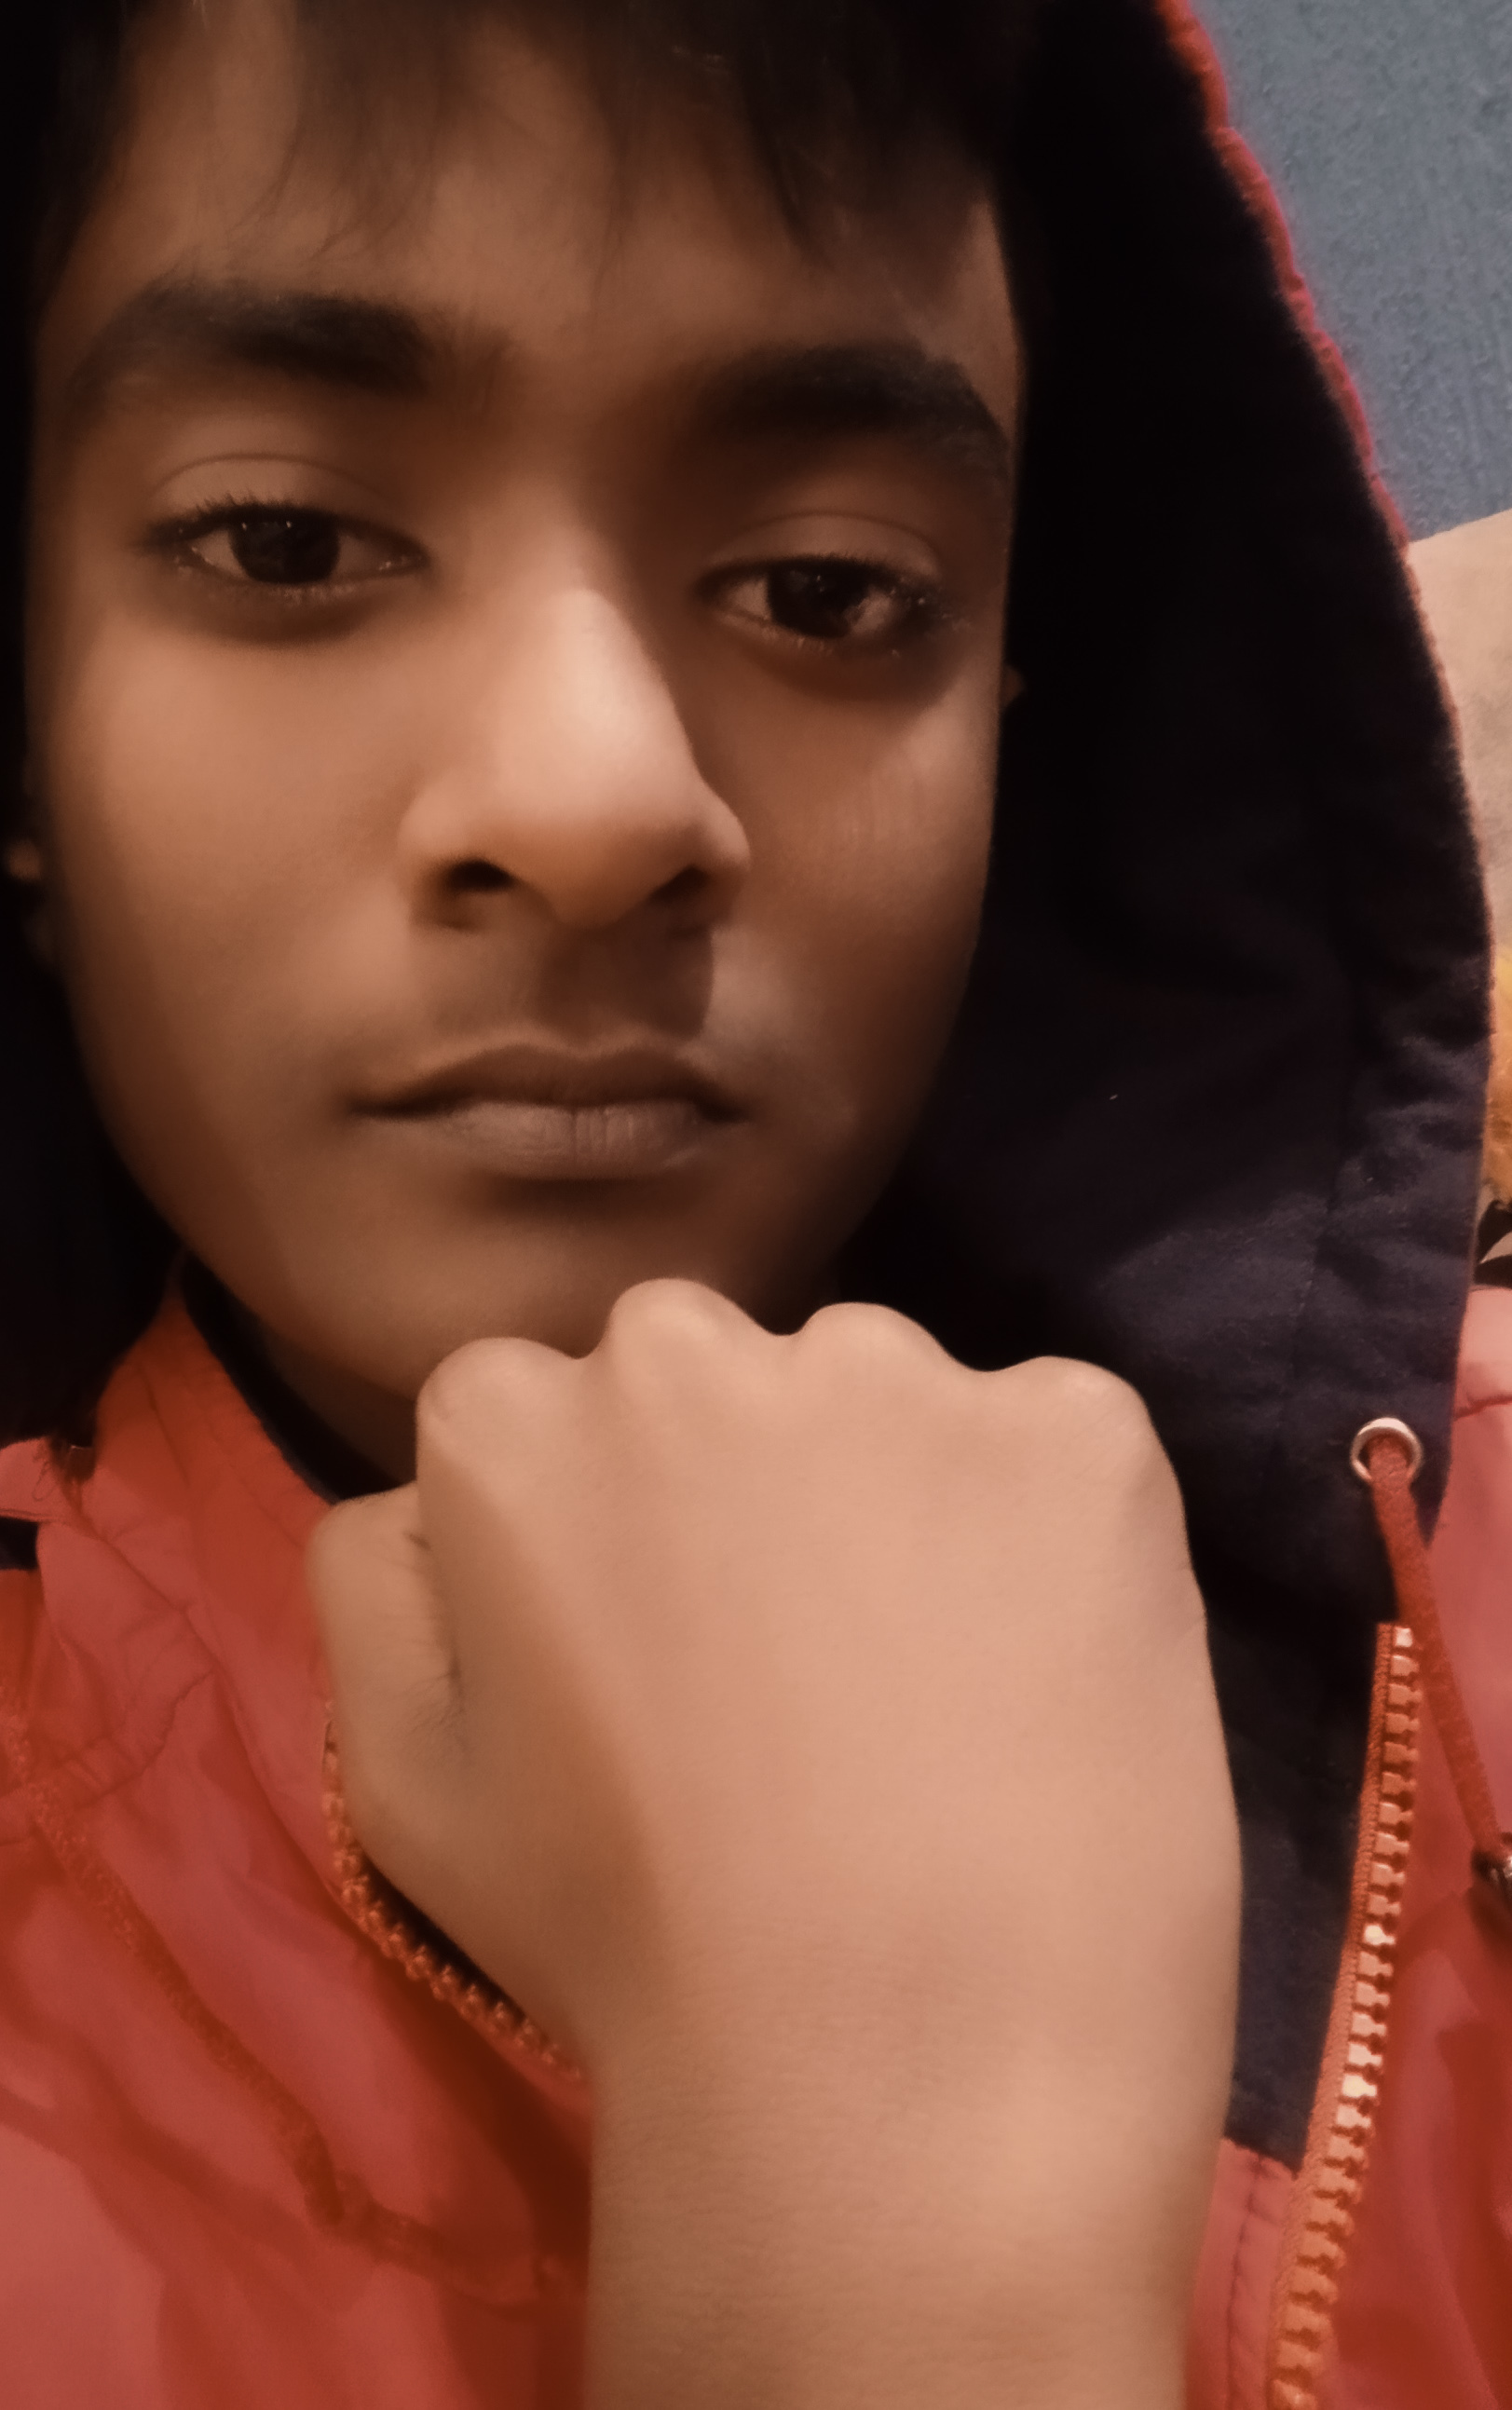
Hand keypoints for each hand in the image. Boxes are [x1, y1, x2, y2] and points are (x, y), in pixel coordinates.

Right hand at [309, 1281, 1237, 2408]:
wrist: (899, 2079)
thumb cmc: (625, 1947)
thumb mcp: (404, 1786)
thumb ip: (378, 1585)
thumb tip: (431, 1495)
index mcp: (508, 1416)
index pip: (544, 1412)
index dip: (605, 1542)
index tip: (655, 1659)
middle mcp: (690, 1347)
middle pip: (714, 1379)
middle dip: (740, 1481)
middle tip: (796, 1676)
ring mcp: (901, 1374)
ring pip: (886, 1401)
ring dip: (900, 1493)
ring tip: (936, 1693)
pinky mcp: (1080, 1429)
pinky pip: (1057, 1442)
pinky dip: (1058, 1532)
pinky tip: (1050, 1678)